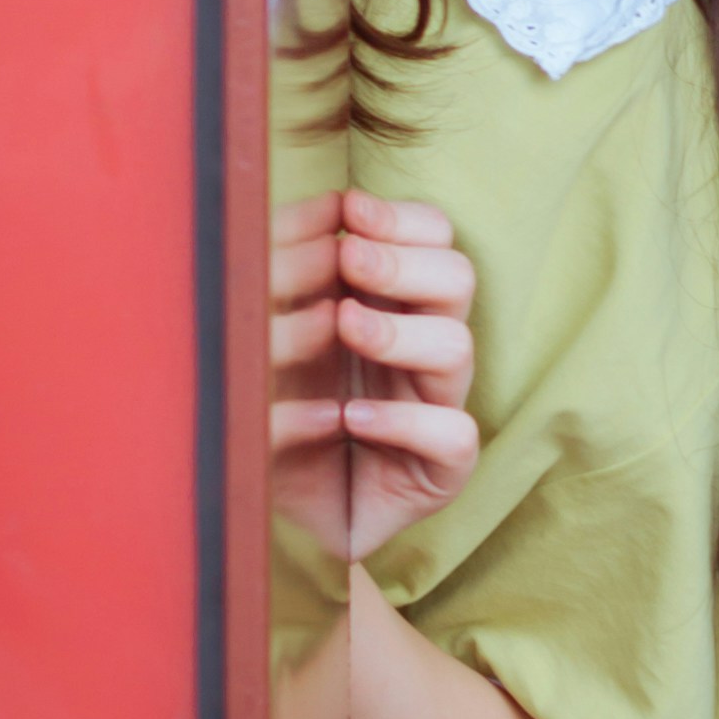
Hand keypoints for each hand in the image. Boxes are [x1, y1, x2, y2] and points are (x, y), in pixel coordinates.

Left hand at [267, 187, 478, 560]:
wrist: (258, 511)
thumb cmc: (265, 410)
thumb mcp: (264, 332)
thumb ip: (289, 266)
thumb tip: (325, 207)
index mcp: (392, 305)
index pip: (435, 239)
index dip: (403, 220)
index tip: (351, 209)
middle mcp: (423, 350)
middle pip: (458, 278)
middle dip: (403, 262)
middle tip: (349, 261)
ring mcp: (436, 406)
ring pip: (459, 346)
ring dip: (399, 331)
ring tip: (344, 328)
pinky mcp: (440, 469)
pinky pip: (454, 434)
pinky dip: (405, 419)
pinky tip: (351, 418)